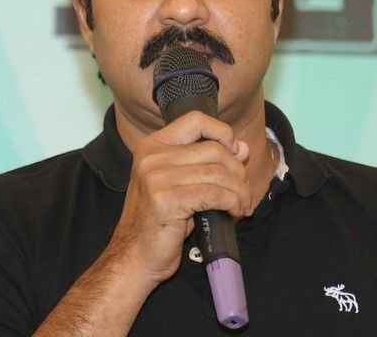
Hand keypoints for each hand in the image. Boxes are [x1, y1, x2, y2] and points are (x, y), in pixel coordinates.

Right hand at [108, 111, 251, 284]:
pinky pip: (215, 194)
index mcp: (152, 146)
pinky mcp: (167, 199)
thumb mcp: (181, 185)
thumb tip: (241, 148)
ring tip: (241, 206)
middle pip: (214, 150)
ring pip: (218, 173)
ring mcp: (157, 177)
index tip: (235, 152)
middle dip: (238, 172)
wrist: (134, 256)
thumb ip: (207, 163)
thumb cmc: (159, 223)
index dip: (222, 132)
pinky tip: (234, 213)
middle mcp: (152, 156)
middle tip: (242, 192)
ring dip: (239, 191)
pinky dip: (232, 203)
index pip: (196, 120)